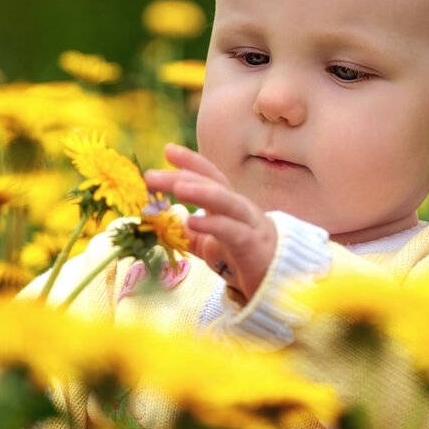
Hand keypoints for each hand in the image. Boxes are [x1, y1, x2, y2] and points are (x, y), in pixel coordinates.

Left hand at [144, 143, 276, 301]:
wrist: (277, 279)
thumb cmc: (242, 256)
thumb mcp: (210, 243)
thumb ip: (190, 233)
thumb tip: (165, 222)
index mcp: (228, 204)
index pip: (210, 176)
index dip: (191, 162)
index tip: (168, 150)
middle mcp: (239, 207)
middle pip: (211, 184)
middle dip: (181, 177)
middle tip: (151, 175)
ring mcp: (248, 224)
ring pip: (226, 201)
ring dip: (201, 192)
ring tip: (178, 187)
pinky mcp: (252, 245)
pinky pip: (232, 231)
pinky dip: (213, 225)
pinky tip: (192, 222)